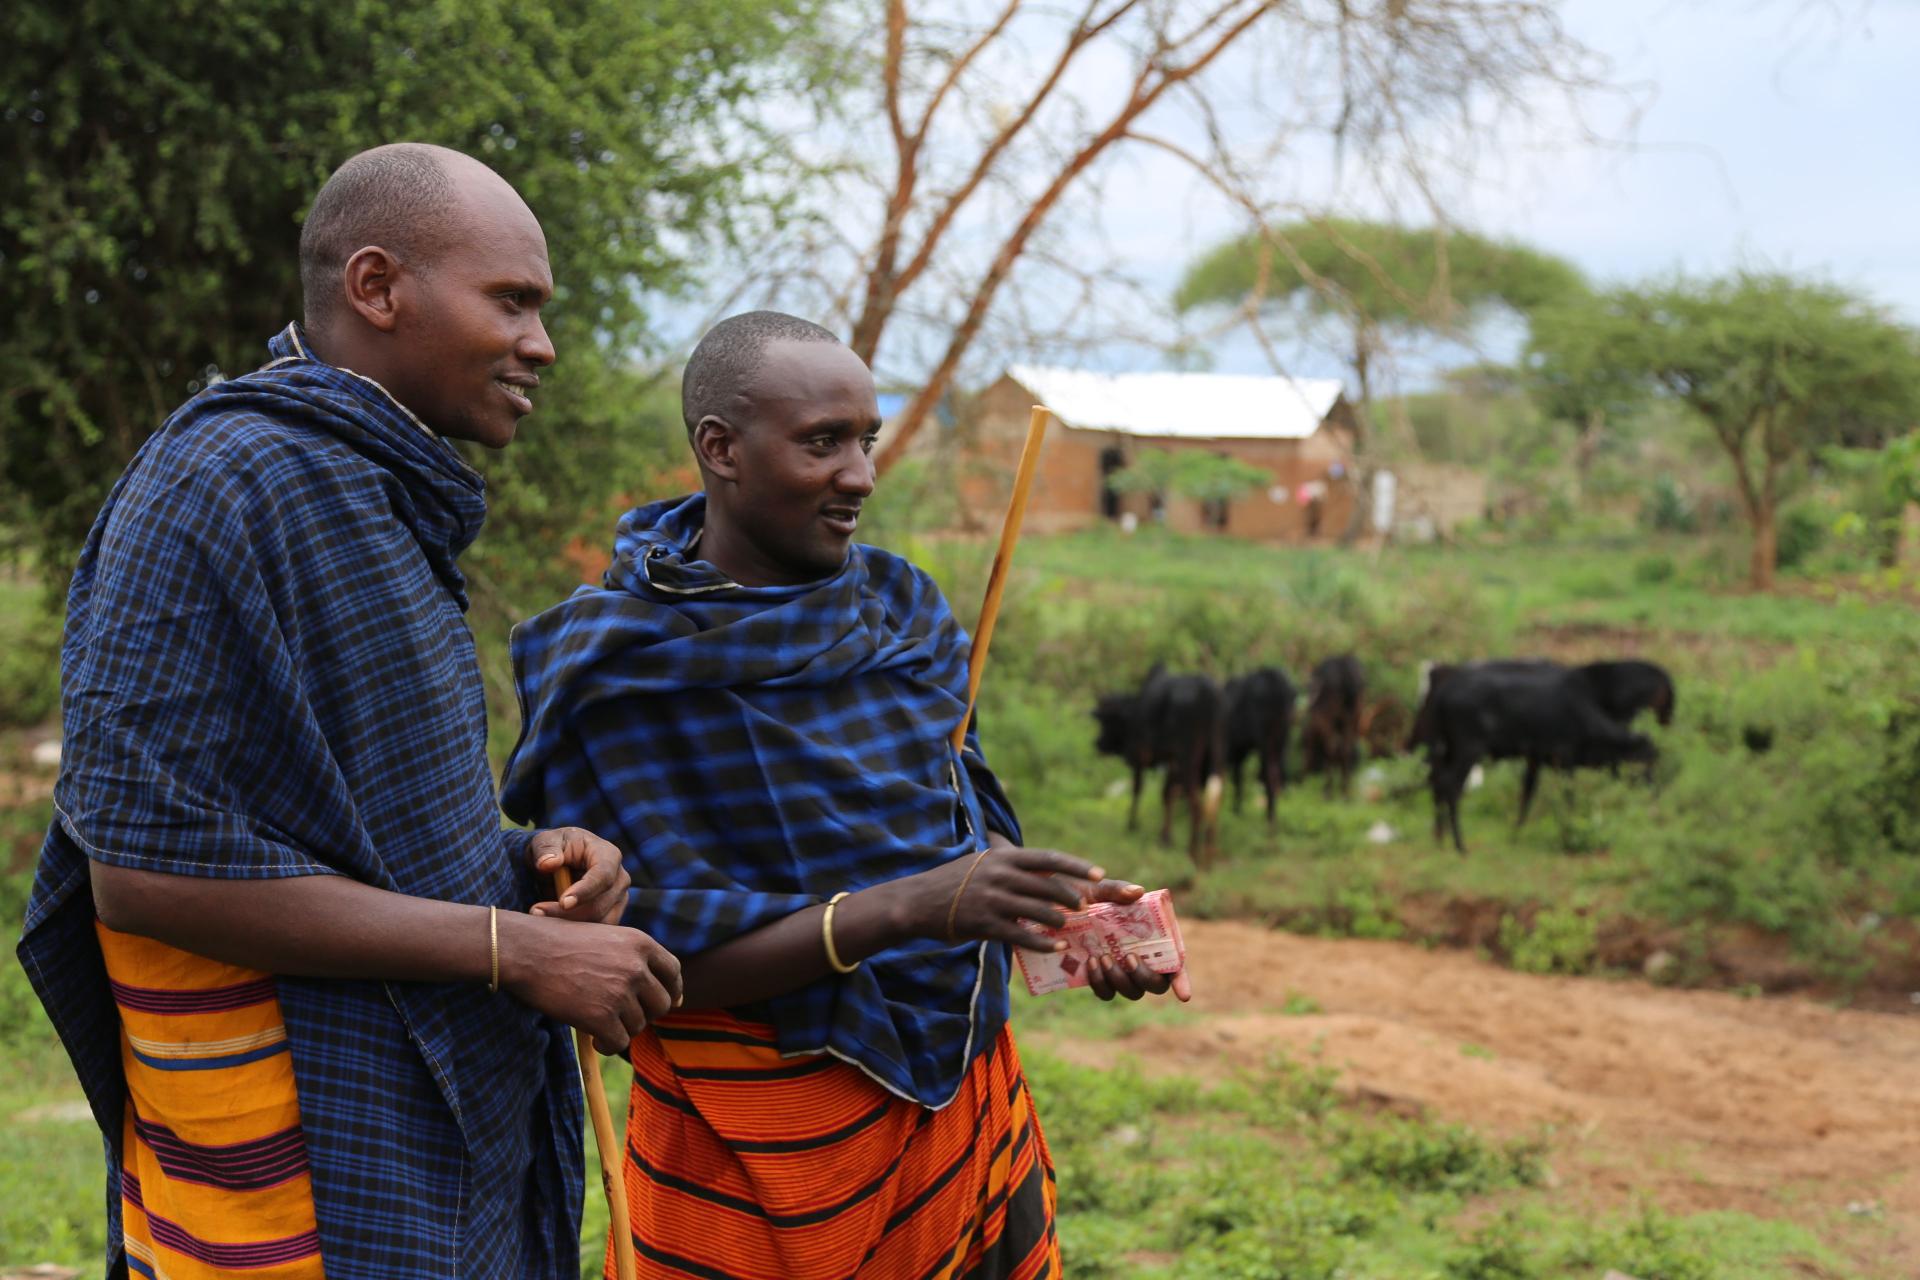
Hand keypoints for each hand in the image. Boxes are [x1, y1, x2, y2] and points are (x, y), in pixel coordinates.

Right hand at [497, 912, 682, 1055]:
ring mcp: (620, 992)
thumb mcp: (607, 938)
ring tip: (599, 1023)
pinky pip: (619, 1043)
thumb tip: (674, 998)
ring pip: (638, 1026)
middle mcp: (636, 967)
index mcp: (640, 943)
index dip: (672, 989)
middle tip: (623, 1016)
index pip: (673, 971)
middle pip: (661, 1004)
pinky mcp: (601, 1017)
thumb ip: (635, 960)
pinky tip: (595, 1040)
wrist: (525, 951)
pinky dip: (608, 1045)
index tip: (667, 1002)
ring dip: (621, 1028)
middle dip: (645, 1014)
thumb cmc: (560, 944)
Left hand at [527, 826, 629, 924]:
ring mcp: (618, 900)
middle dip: (567, 914)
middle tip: (536, 911)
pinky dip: (573, 933)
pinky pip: (595, 933)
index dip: (585, 891)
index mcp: (608, 855)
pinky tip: (552, 925)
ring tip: (540, 916)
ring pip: (598, 924)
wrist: (561, 863)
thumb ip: (546, 848)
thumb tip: (548, 864)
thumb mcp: (546, 840)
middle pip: (600, 905)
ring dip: (568, 926)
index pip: (603, 876)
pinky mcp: (611, 916)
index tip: (563, 902)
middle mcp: (619, 879)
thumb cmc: (555, 847)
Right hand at [901, 845, 1102, 951]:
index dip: (1076, 866)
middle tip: (1086, 906)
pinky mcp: (985, 924)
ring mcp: (993, 900)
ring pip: (1039, 911)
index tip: (1099, 874)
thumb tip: (1040, 865)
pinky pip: (1022, 935)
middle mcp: (1000, 875)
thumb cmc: (952, 881)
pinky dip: (1044, 943)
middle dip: (1072, 897)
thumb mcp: (981, 861)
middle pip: (1048, 886)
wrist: (917, 901)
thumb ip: (1008, 862)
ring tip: (1069, 927)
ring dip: (1060, 921)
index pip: (1048, 858)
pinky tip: (1058, 948)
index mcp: (1002, 857)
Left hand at [1082, 878, 1192, 1002]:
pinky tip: (1090, 963)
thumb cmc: (1089, 897)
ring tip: (1102, 956)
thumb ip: (1118, 889)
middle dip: (1145, 977)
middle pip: (1157, 984)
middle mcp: (1143, 961)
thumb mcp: (1101, 889)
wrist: (1060, 908)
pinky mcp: (1103, 980)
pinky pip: (1106, 993)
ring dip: (1120, 979)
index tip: (1183, 994)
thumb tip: (1137, 892)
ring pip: (1132, 992)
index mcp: (1154, 939)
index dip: (1182, 981)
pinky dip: (1099, 982)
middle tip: (1130, 958)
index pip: (1176, 964)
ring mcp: (1124, 974)